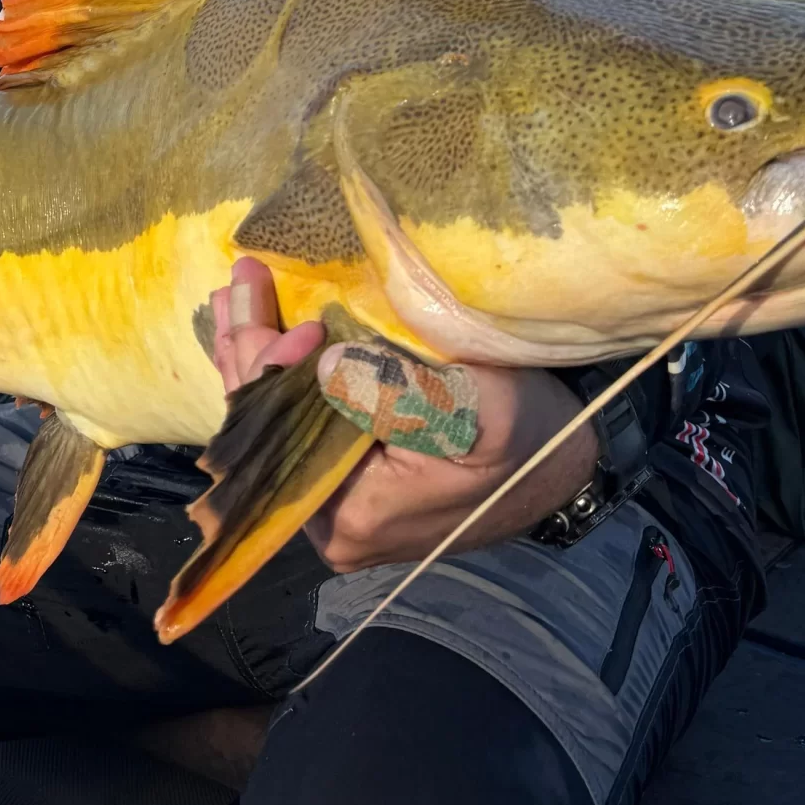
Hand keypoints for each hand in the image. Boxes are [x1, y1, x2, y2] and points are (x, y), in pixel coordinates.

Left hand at [209, 258, 597, 574]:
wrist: (567, 468)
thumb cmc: (530, 435)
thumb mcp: (477, 405)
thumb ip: (397, 389)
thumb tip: (322, 360)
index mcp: (352, 513)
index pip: (284, 431)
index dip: (274, 366)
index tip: (297, 317)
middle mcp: (331, 525)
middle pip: (270, 430)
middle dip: (252, 351)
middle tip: (238, 279)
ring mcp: (338, 511)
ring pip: (279, 427)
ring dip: (261, 359)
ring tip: (237, 295)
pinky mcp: (353, 488)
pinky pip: (301, 429)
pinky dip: (284, 379)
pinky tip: (263, 333)